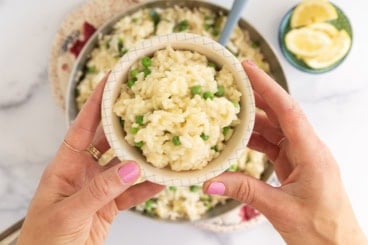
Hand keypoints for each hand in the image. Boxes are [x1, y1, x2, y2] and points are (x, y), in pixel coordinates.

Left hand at [18, 74, 162, 243]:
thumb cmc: (44, 241)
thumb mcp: (68, 213)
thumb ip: (100, 190)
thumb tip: (130, 168)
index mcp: (65, 166)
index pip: (82, 127)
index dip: (96, 103)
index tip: (111, 80)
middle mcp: (82, 172)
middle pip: (106, 141)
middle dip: (124, 123)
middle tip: (144, 106)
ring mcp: (97, 189)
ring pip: (123, 166)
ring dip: (141, 157)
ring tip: (160, 142)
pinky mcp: (109, 206)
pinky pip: (131, 192)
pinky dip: (146, 187)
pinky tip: (161, 180)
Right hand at [204, 61, 366, 243]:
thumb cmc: (321, 231)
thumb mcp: (279, 209)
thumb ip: (244, 191)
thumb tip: (210, 183)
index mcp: (312, 153)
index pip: (287, 110)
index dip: (266, 86)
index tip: (247, 67)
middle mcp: (308, 149)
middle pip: (280, 113)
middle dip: (257, 95)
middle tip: (233, 80)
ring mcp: (302, 157)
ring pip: (275, 129)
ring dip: (253, 119)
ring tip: (228, 108)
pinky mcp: (295, 166)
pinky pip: (273, 145)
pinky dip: (254, 140)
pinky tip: (237, 138)